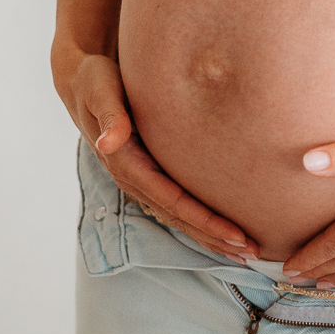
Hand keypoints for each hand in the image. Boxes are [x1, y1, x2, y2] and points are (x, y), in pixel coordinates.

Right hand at [52, 40, 257, 261]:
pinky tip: (222, 229)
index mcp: (126, 164)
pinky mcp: (148, 173)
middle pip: (179, 218)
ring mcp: (141, 179)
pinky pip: (176, 204)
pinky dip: (200, 221)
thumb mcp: (100, 90)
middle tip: (252, 253)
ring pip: (179, 217)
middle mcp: (133, 179)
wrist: (81, 80)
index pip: (173, 201)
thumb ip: (109, 114)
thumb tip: (108, 141)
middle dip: (215, 238)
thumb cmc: (95, 80)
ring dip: (210, 236)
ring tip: (245, 252)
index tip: (236, 234)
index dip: (205, 220)